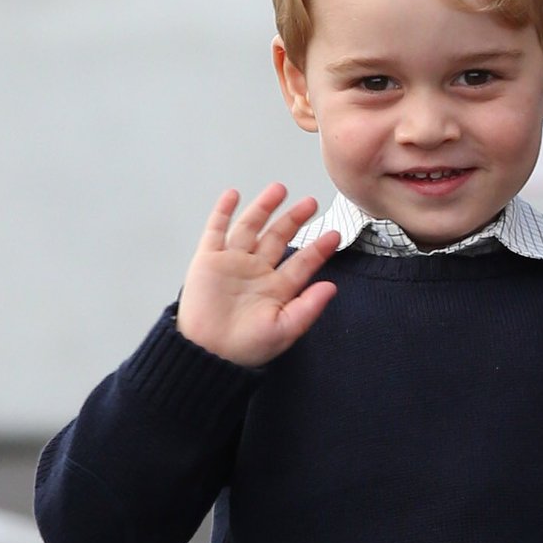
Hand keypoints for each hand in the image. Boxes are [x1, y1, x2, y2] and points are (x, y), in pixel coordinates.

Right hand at [176, 184, 339, 366]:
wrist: (207, 353)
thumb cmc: (245, 348)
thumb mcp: (285, 329)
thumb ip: (309, 307)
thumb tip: (331, 287)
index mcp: (277, 288)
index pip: (302, 262)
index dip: (319, 248)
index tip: (334, 234)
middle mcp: (256, 271)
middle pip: (278, 237)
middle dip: (294, 219)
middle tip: (310, 203)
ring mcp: (232, 263)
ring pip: (251, 227)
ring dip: (264, 207)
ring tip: (279, 189)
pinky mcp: (208, 260)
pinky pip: (216, 230)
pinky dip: (223, 212)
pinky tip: (233, 195)